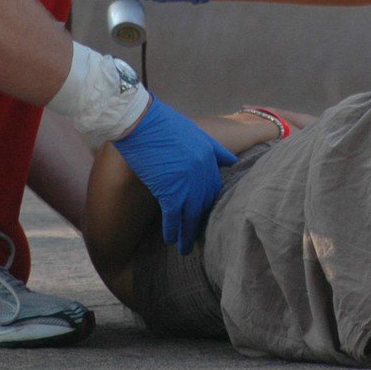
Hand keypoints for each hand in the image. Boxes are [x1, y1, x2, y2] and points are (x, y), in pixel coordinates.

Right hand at [112, 96, 236, 252]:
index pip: (213, 187)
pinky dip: (172, 230)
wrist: (140, 121)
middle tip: (195, 235)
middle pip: (204, 203)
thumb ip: (214, 149)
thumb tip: (230, 161)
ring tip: (184, 248)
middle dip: (199, 221)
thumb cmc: (161, 123)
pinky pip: (174, 216)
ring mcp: (188, 182)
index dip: (207, 203)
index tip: (202, 214)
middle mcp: (203, 171)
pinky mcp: (170, 190)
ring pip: (191, 214)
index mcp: (209, 155)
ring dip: (187, 233)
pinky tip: (171, 239)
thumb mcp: (195, 132)